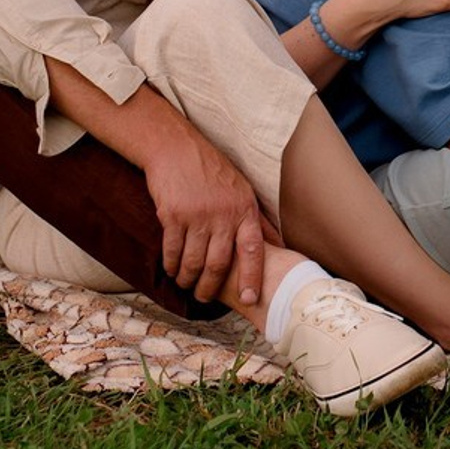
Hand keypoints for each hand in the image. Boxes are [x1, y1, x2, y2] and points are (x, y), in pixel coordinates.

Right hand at [143, 125, 275, 303]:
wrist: (177, 149)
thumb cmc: (212, 171)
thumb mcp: (242, 189)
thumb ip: (257, 219)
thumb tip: (278, 244)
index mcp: (244, 208)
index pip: (253, 248)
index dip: (252, 276)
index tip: (249, 299)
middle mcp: (224, 213)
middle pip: (220, 263)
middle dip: (210, 286)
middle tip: (204, 297)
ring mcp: (198, 215)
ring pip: (193, 262)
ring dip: (188, 278)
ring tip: (185, 282)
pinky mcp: (173, 216)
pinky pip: (172, 251)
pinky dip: (171, 265)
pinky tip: (171, 269)